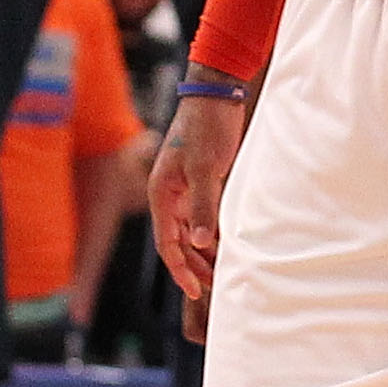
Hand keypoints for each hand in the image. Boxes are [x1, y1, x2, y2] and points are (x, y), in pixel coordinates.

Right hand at [148, 90, 253, 300]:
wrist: (217, 95)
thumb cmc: (207, 128)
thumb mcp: (206, 169)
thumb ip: (204, 206)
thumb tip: (202, 243)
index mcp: (161, 193)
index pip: (167, 243)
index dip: (180, 269)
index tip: (195, 292)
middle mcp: (168, 195)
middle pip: (177, 241)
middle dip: (193, 266)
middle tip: (213, 287)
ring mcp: (183, 189)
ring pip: (190, 231)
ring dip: (202, 252)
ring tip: (221, 272)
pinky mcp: (200, 182)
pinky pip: (202, 217)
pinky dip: (211, 234)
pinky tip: (226, 245)